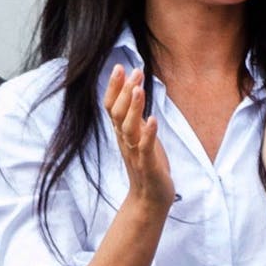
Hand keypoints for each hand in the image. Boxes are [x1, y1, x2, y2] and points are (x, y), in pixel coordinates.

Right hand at [103, 65, 173, 211]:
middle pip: (117, 113)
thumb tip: (134, 90)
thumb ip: (134, 116)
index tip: (119, 66)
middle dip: (125, 91)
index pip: (111, 107)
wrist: (149, 199)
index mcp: (122, 133)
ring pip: (128, 128)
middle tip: (134, 70)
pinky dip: (149, 133)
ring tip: (140, 88)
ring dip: (134, 107)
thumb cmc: (146, 164)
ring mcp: (135, 153)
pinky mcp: (148, 165)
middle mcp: (125, 141)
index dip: (114, 87)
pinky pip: (145, 147)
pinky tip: (153, 119)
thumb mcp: (138, 136)